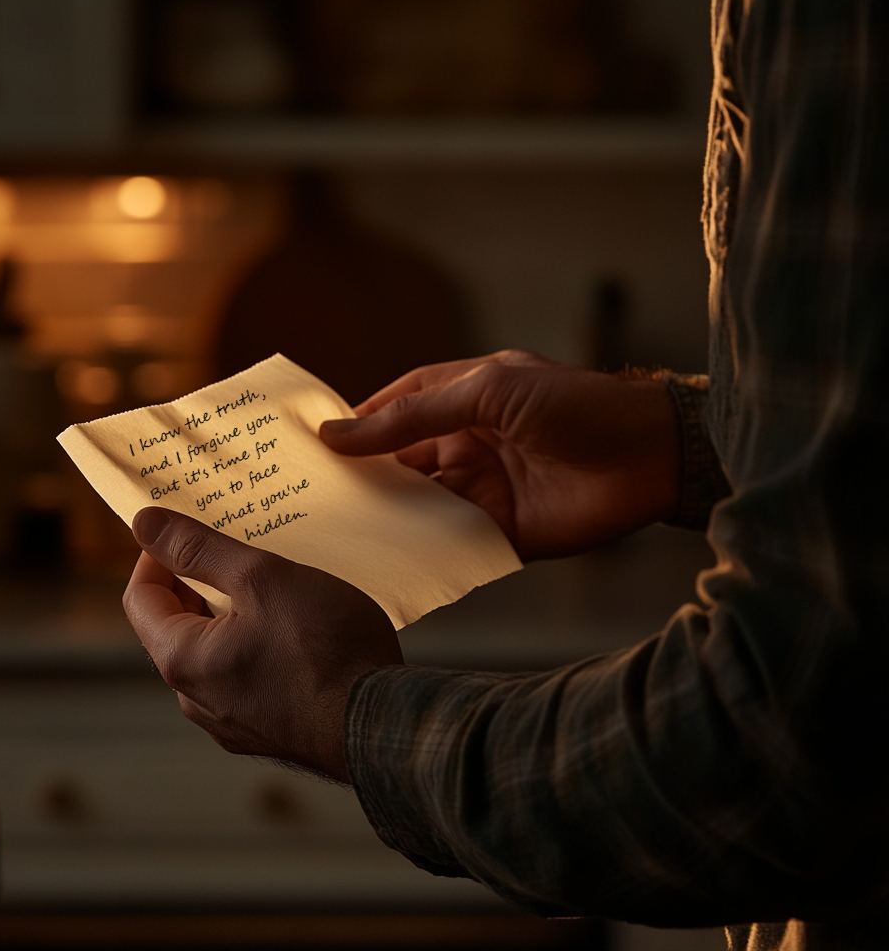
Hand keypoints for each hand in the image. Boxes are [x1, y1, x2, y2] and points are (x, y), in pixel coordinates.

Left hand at [122, 507, 402, 782]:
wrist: (382, 725)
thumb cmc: (326, 649)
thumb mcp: (262, 578)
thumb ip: (200, 549)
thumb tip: (145, 523)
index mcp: (182, 660)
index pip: (140, 598)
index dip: (158, 554)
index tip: (188, 528)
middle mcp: (197, 699)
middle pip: (177, 626)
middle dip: (199, 582)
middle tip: (238, 549)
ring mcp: (233, 722)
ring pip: (215, 653)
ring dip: (233, 615)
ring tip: (274, 586)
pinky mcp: (268, 730)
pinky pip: (246, 676)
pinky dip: (257, 645)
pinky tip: (298, 629)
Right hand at [320, 350, 681, 560]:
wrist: (649, 457)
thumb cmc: (573, 405)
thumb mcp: (487, 393)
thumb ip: (413, 417)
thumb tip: (339, 433)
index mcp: (458, 401)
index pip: (390, 412)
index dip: (351, 427)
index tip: (306, 448)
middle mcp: (463, 445)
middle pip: (396, 465)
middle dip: (357, 480)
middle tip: (306, 501)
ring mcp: (479, 490)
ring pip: (415, 507)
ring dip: (381, 519)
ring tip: (327, 536)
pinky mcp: (498, 532)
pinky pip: (447, 543)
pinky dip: (417, 552)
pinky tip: (380, 563)